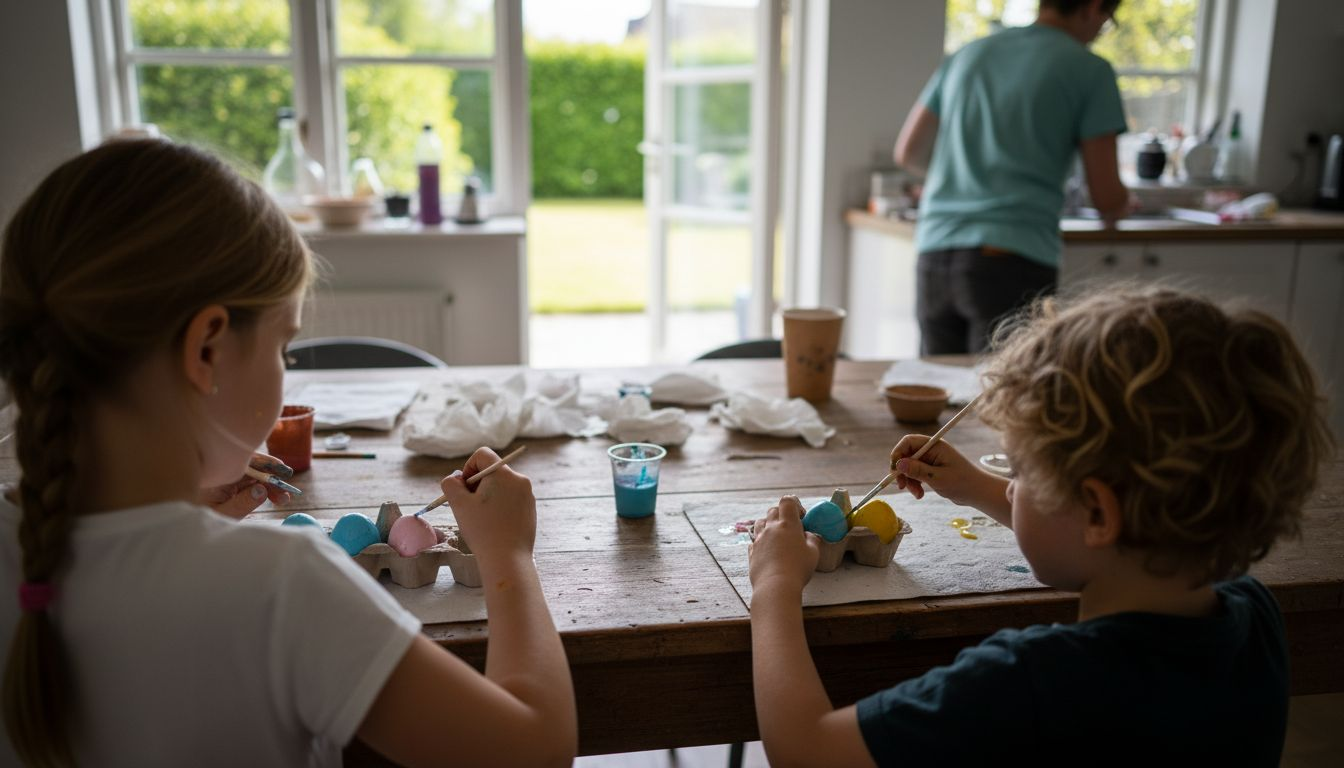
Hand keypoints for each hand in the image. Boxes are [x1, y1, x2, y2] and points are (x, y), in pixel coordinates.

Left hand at [202, 453, 292, 518]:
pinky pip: (250, 482)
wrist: (186, 529)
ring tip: (283, 499)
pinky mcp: (229, 486)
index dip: (267, 463)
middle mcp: (222, 472)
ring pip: (254, 475)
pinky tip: (273, 497)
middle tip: (286, 493)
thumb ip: (242, 503)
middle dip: (272, 477)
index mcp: (217, 475)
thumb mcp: (223, 515)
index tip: (283, 471)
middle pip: (252, 467)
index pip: (245, 462)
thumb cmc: (199, 521)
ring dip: (270, 485)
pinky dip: (263, 489)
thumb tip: (262, 490)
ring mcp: (226, 478)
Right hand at [437, 447, 536, 565]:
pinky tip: (494, 525)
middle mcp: (520, 480)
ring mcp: (528, 495)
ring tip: (482, 518)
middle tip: (470, 505)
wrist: (507, 559)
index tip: (464, 488)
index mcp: (503, 474)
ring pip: (502, 486)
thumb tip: (455, 478)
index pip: (483, 455)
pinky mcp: (531, 509)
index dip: (468, 467)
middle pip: (493, 471)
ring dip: (488, 495)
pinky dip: (500, 506)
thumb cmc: (482, 530)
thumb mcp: (459, 504)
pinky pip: (511, 499)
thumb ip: (451, 484)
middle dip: (478, 484)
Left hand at [748, 496, 819, 594]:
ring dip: (769, 525)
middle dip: (782, 514)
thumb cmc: (798, 568)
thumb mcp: (813, 553)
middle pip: (773, 510)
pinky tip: (769, 551)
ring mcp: (759, 539)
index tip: (801, 516)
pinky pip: (755, 540)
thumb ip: (812, 540)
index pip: (787, 501)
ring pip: (760, 522)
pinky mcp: (752, 552)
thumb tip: (809, 535)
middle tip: (791, 527)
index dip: (794, 504)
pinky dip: (762, 541)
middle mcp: (771, 528)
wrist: (776, 586)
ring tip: (778, 537)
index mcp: (787, 524)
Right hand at [888, 435, 994, 506]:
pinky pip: (916, 474)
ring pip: (909, 467)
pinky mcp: (931, 470)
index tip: (894, 469)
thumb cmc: (962, 483)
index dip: (898, 453)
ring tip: (917, 494)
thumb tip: (898, 464)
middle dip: (902, 471)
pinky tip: (920, 494)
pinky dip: (915, 484)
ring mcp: (931, 460)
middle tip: (901, 486)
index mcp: (934, 446)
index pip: (908, 442)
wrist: (978, 492)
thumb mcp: (938, 478)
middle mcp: (931, 450)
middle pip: (906, 455)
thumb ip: (917, 470)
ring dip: (909, 481)